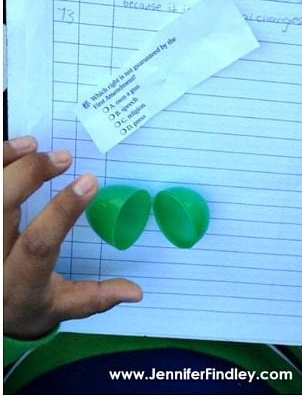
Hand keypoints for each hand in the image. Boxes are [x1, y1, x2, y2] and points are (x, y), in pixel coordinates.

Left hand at [4, 137, 141, 338]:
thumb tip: (136, 292)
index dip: (63, 210)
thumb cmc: (26, 305)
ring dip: (7, 162)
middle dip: (29, 175)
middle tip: (62, 158)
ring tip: (34, 145)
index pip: (39, 243)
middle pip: (0, 207)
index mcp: (20, 282)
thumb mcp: (60, 308)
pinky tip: (17, 148)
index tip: (89, 182)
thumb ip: (96, 298)